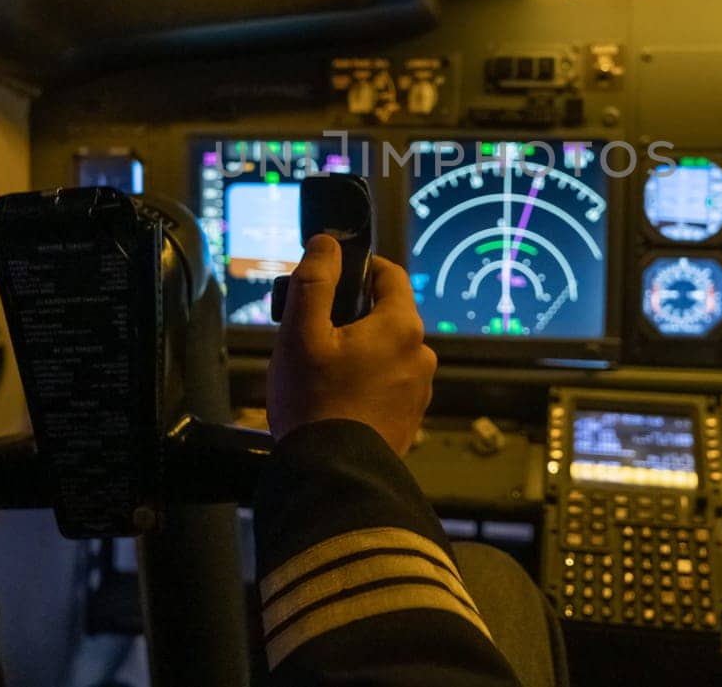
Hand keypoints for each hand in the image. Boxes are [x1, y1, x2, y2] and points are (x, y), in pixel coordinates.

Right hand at [267, 235, 434, 455]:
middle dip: (353, 315)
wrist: (333, 477)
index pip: (391, 275)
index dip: (361, 268)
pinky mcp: (411, 416)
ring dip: (360, 351)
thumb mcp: (300, 333)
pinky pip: (389, 383)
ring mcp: (420, 388)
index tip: (333, 276)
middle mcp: (421, 353)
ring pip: (388, 350)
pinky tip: (337, 398)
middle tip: (313, 332)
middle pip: (387, 314)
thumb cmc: (314, 403)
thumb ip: (314, 280)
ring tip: (320, 372)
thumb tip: (327, 244)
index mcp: (401, 326)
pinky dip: (367, 382)